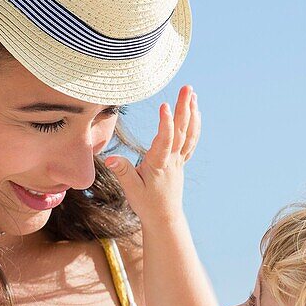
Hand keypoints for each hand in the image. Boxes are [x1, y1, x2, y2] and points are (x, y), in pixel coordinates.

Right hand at [105, 85, 200, 226]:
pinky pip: (190, 141)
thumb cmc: (146, 203)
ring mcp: (179, 160)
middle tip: (187, 88)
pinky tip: (196, 112)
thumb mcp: (131, 189)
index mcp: (159, 165)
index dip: (166, 124)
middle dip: (184, 108)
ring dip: (191, 112)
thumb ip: (122, 172)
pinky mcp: (180, 162)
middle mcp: (172, 160)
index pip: (164, 141)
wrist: (164, 217)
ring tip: (192, 94)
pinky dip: (195, 125)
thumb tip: (109, 158)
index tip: (165, 105)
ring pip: (188, 134)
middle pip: (181, 131)